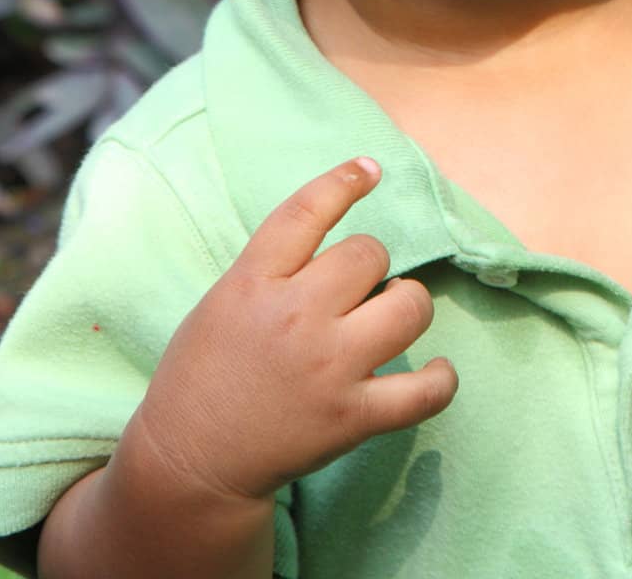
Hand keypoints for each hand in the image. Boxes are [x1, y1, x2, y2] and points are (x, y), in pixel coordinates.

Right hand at [129, 157, 458, 505]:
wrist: (190, 462)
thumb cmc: (203, 373)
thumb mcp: (223, 299)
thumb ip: (274, 265)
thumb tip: (336, 234)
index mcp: (253, 283)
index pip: (307, 211)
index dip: (345, 181)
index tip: (370, 169)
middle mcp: (295, 317)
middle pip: (369, 254)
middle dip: (370, 265)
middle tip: (355, 291)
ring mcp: (328, 368)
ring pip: (409, 307)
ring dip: (407, 305)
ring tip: (388, 320)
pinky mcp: (352, 418)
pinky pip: (425, 391)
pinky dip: (441, 378)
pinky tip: (435, 370)